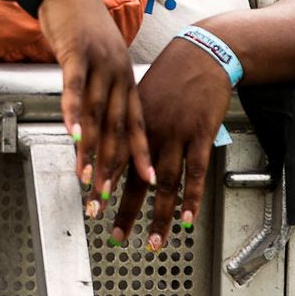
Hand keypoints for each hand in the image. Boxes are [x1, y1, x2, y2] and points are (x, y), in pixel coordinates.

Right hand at [36, 0, 152, 207]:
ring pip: (97, 114)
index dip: (141, 154)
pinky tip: (73, 134)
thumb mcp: (100, 60)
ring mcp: (98, 63)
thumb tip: (99, 121)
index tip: (149, 183)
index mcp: (125, 78)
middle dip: (113, 165)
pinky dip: (74, 113)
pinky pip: (75, 88)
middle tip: (108, 195)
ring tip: (86, 177)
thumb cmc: (81, 26)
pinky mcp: (76, 53)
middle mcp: (117, 73)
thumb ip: (101, 89)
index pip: (136, 123)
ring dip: (92, 150)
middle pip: (117, 127)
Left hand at [109, 37, 229, 249]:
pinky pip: (196, 173)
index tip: (93, 206)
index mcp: (133, 120)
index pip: (113, 158)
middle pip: (135, 177)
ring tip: (153, 242)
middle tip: (115, 234)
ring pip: (165, 183)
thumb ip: (130, 122)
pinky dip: (191, 199)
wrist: (201, 53)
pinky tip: (187, 219)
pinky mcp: (200, 135)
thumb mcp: (142, 94)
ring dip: (158, 216)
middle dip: (124, 209)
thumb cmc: (172, 74)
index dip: (103, 184)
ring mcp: (176, 134)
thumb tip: (115, 142)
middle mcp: (150, 130)